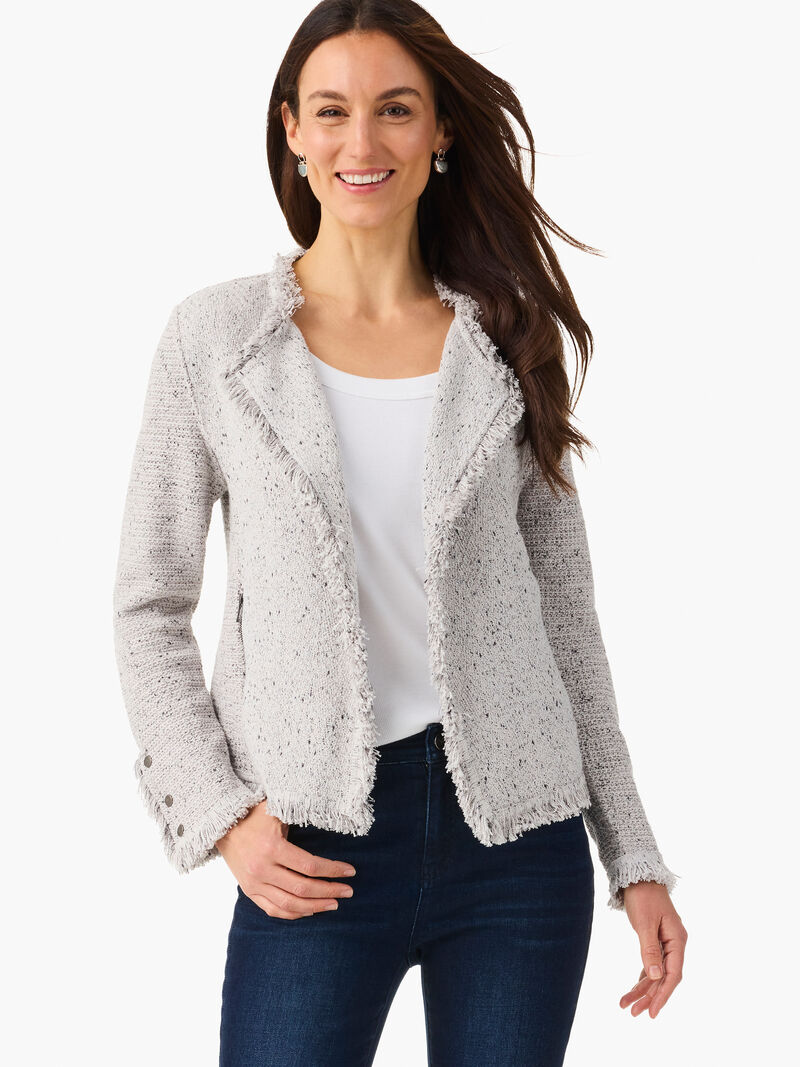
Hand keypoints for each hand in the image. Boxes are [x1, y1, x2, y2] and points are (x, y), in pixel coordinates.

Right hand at [215, 801, 356, 918]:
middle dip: (329, 891)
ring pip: (289, 904)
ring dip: (315, 907)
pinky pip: (273, 910)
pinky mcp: (249, 891)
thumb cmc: (253, 813)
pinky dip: (293, 914)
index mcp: (272, 847)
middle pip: (303, 889)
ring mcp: (254, 883)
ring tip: (334, 904)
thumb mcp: (276, 808)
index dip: (333, 870)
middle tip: (348, 891)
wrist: (221, 825)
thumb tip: (330, 815)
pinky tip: (310, 911)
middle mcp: (262, 869)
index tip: (350, 872)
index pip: (310, 866)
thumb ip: (299, 814)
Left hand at [619, 880, 687, 1018]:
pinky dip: (642, 977)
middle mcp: (675, 943)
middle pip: (664, 977)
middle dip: (649, 996)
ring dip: (642, 989)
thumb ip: (650, 950)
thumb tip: (655, 977)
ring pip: (656, 973)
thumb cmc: (643, 896)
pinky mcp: (656, 940)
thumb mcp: (645, 923)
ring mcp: (666, 942)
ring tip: (626, 1005)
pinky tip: (635, 989)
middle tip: (633, 1013)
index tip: (652, 1013)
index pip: (673, 975)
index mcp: (677, 940)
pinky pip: (651, 964)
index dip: (663, 995)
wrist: (638, 874)